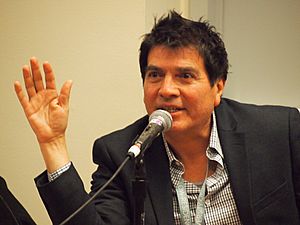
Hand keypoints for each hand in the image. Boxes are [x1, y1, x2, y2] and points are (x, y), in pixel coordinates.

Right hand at [14, 57, 71, 171]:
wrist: (53, 136)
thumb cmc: (60, 123)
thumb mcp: (65, 106)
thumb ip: (65, 93)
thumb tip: (69, 81)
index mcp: (53, 95)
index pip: (49, 80)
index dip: (48, 72)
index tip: (46, 63)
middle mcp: (43, 96)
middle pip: (38, 80)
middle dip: (36, 70)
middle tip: (33, 60)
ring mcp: (35, 101)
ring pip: (30, 86)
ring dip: (27, 77)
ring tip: (26, 67)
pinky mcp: (28, 108)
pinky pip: (23, 98)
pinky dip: (19, 91)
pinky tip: (18, 83)